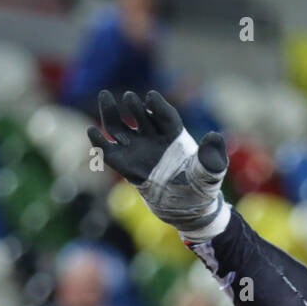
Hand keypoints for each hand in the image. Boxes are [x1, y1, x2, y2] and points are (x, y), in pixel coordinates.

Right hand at [86, 89, 230, 237]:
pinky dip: (100, 143)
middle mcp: (156, 141)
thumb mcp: (211, 173)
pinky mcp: (128, 168)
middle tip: (127, 96)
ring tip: (104, 96)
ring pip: (123, 129)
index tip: (151, 97)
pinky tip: (92, 131)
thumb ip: (212, 157)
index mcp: (176, 137)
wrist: (189, 209)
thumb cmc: (202, 189)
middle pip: (142, 117)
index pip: (166, 118)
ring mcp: (140, 153)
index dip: (159, 107)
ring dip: (112, 114)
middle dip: (134, 107)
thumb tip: (215, 137)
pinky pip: (111, 154)